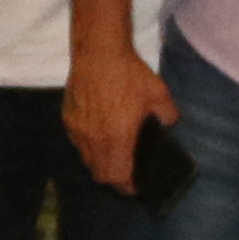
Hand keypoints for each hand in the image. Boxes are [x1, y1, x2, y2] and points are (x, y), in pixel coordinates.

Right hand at [64, 42, 169, 192]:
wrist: (98, 52)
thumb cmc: (128, 73)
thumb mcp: (158, 94)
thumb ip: (168, 114)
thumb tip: (170, 122)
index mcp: (117, 140)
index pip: (118, 177)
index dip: (127, 187)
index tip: (135, 187)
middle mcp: (94, 140)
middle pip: (99, 175)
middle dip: (113, 178)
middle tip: (125, 173)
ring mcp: (78, 130)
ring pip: (86, 160)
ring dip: (99, 162)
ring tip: (112, 154)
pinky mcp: (68, 118)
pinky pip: (78, 142)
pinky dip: (88, 145)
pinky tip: (99, 132)